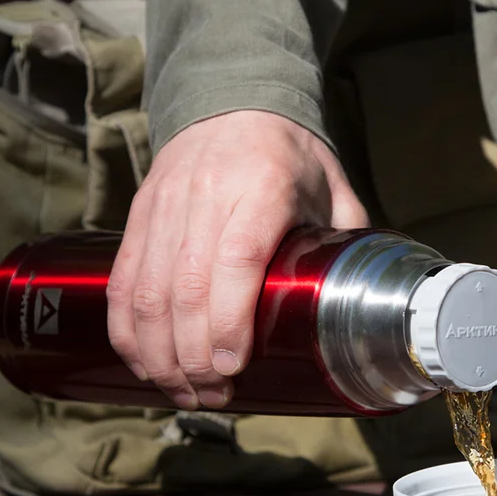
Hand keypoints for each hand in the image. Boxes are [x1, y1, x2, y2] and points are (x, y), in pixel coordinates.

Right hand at [107, 110, 368, 409]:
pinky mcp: (138, 214)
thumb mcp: (333, 188)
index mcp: (264, 187)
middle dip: (194, 355)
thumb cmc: (291, 154)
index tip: (234, 367)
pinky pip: (123, 281)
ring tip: (184, 393)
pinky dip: (128, 330)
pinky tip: (146, 365)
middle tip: (215, 397)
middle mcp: (207, 195)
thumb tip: (372, 303)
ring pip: (147, 291)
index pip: (236, 260)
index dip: (228, 321)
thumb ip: (348, 242)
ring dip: (160, 354)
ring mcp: (165, 205)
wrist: (233, 98)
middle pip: (184, 288)